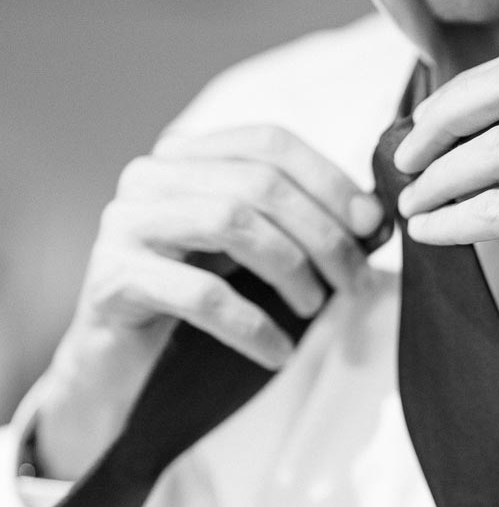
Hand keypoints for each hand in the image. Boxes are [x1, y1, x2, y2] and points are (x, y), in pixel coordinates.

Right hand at [37, 123, 383, 477]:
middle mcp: (149, 176)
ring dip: (291, 269)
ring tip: (313, 309)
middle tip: (353, 283)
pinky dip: (252, 325)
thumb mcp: (251, 250)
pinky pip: (202, 294)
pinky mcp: (115, 279)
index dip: (329, 180)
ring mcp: (125, 223)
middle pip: (257, 184)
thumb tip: (376, 221)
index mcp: (185, 155)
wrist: (117, 365)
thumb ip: (302, 225)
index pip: (269, 142)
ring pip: (230, 223)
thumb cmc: (195, 301)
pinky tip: (277, 353)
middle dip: (321, 234)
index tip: (372, 228)